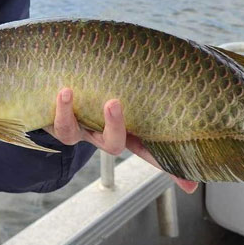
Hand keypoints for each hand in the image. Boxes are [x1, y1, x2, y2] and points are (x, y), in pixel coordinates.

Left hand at [44, 88, 198, 193]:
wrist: (53, 87)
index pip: (150, 149)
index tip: (190, 183)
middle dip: (115, 126)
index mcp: (125, 128)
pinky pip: (57, 123)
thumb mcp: (118, 86)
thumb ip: (138, 83)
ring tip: (70, 92)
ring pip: (74, 134)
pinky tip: (63, 91)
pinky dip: (59, 107)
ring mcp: (78, 130)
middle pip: (115, 143)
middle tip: (114, 103)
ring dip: (69, 114)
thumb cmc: (97, 86)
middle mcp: (100, 133)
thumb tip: (167, 61)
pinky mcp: (56, 124)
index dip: (169, 166)